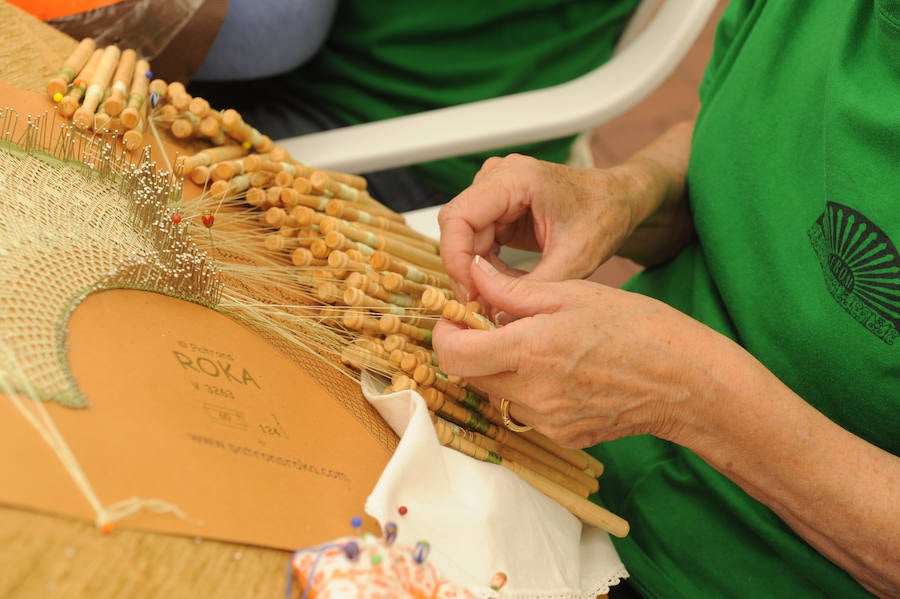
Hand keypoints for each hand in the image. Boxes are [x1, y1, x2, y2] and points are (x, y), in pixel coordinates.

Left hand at [432, 254, 719, 447]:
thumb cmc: (640, 329)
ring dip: (499, 369)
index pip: (455, 355)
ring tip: (536, 345)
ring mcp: (547, 420)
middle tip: (494, 326)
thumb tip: (475, 275)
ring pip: (496, 395)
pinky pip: (525, 411)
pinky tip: (559, 370)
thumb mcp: (575, 293)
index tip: (455, 319)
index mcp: (531, 350)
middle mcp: (532, 392)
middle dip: (471, 349)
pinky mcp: (562, 436)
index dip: (445, 335)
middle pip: (469, 376)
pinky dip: (527, 389)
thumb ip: (513, 290)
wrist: (687, 382)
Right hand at [437, 154, 645, 300]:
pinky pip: (478, 241)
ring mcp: (494, 191)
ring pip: (464, 238)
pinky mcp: (497, 208)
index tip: (470, 293)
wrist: (619, 201)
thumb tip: (496, 316)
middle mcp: (497, 178)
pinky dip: (487, 268)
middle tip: (481, 306)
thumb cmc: (604, 214)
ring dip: (477, 272)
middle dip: (466, 270)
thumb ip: (533, 289)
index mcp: (515, 178)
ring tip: (499, 298)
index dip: (456, 258)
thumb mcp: (574, 259)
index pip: (459, 217)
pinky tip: (506, 285)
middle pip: (457, 228)